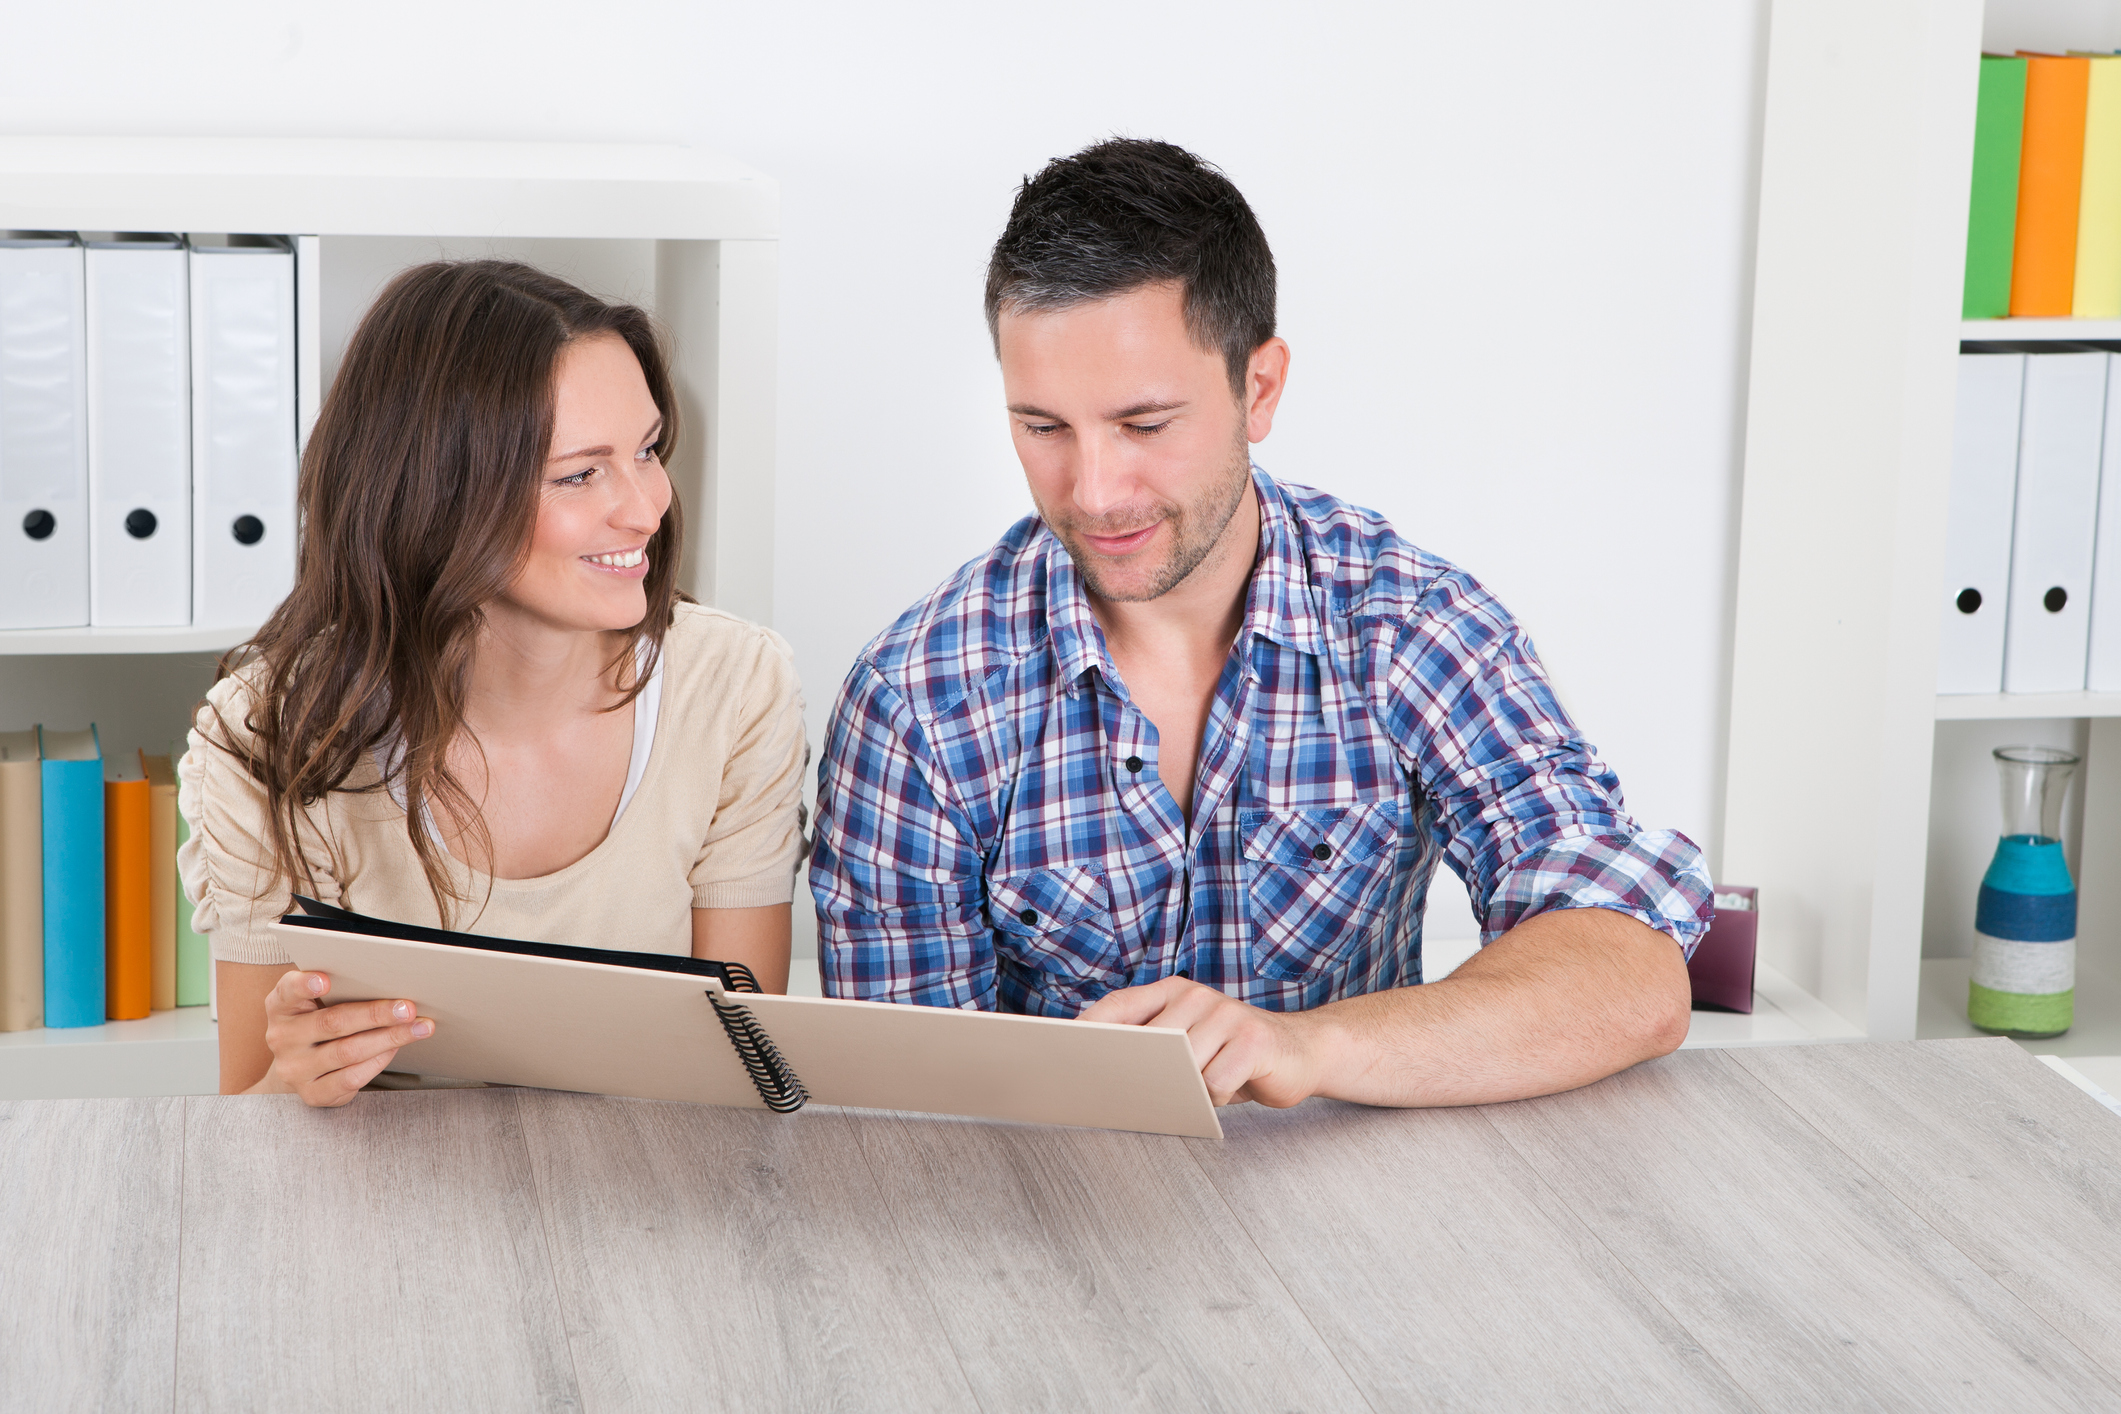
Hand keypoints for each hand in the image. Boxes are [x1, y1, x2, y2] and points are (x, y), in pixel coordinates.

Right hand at [257, 970, 434, 1106]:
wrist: (300, 1066)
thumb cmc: (319, 1022)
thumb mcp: (316, 1002)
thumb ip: (340, 989)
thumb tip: (390, 982)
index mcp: (281, 1006)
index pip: (287, 991)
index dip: (304, 984)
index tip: (326, 980)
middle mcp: (282, 1037)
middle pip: (333, 1022)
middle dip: (376, 1014)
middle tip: (408, 1009)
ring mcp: (294, 1068)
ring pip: (348, 1051)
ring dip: (389, 1038)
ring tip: (418, 1028)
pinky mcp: (312, 1093)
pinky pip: (351, 1078)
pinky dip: (378, 1061)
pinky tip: (396, 1049)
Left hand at [1079, 976, 1324, 1107]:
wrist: (1301, 1052)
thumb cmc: (1232, 1054)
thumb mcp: (1187, 1042)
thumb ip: (1151, 1045)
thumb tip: (1100, 1069)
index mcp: (1172, 991)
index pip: (1117, 1007)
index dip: (1087, 1029)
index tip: (1060, 1052)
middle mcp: (1196, 995)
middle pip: (1145, 1042)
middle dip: (1137, 1073)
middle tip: (1141, 1093)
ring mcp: (1226, 1013)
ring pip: (1180, 1067)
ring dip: (1189, 1089)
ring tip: (1207, 1084)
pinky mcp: (1253, 1039)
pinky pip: (1214, 1083)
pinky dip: (1217, 1098)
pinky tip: (1234, 1086)